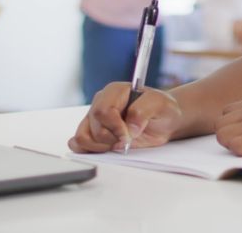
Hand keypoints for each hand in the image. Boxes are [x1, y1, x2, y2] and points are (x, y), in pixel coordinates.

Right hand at [68, 83, 182, 152]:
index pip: (103, 111)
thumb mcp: (161, 105)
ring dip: (100, 146)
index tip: (127, 136)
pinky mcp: (92, 132)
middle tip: (126, 141)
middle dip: (111, 139)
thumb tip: (129, 127)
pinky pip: (78, 142)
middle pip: (94, 125)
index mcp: (115, 91)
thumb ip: (144, 111)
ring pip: (83, 136)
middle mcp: (102, 102)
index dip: (115, 127)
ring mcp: (94, 118)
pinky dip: (89, 150)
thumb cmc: (162, 109)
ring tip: (117, 145)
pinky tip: (105, 149)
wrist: (163, 121)